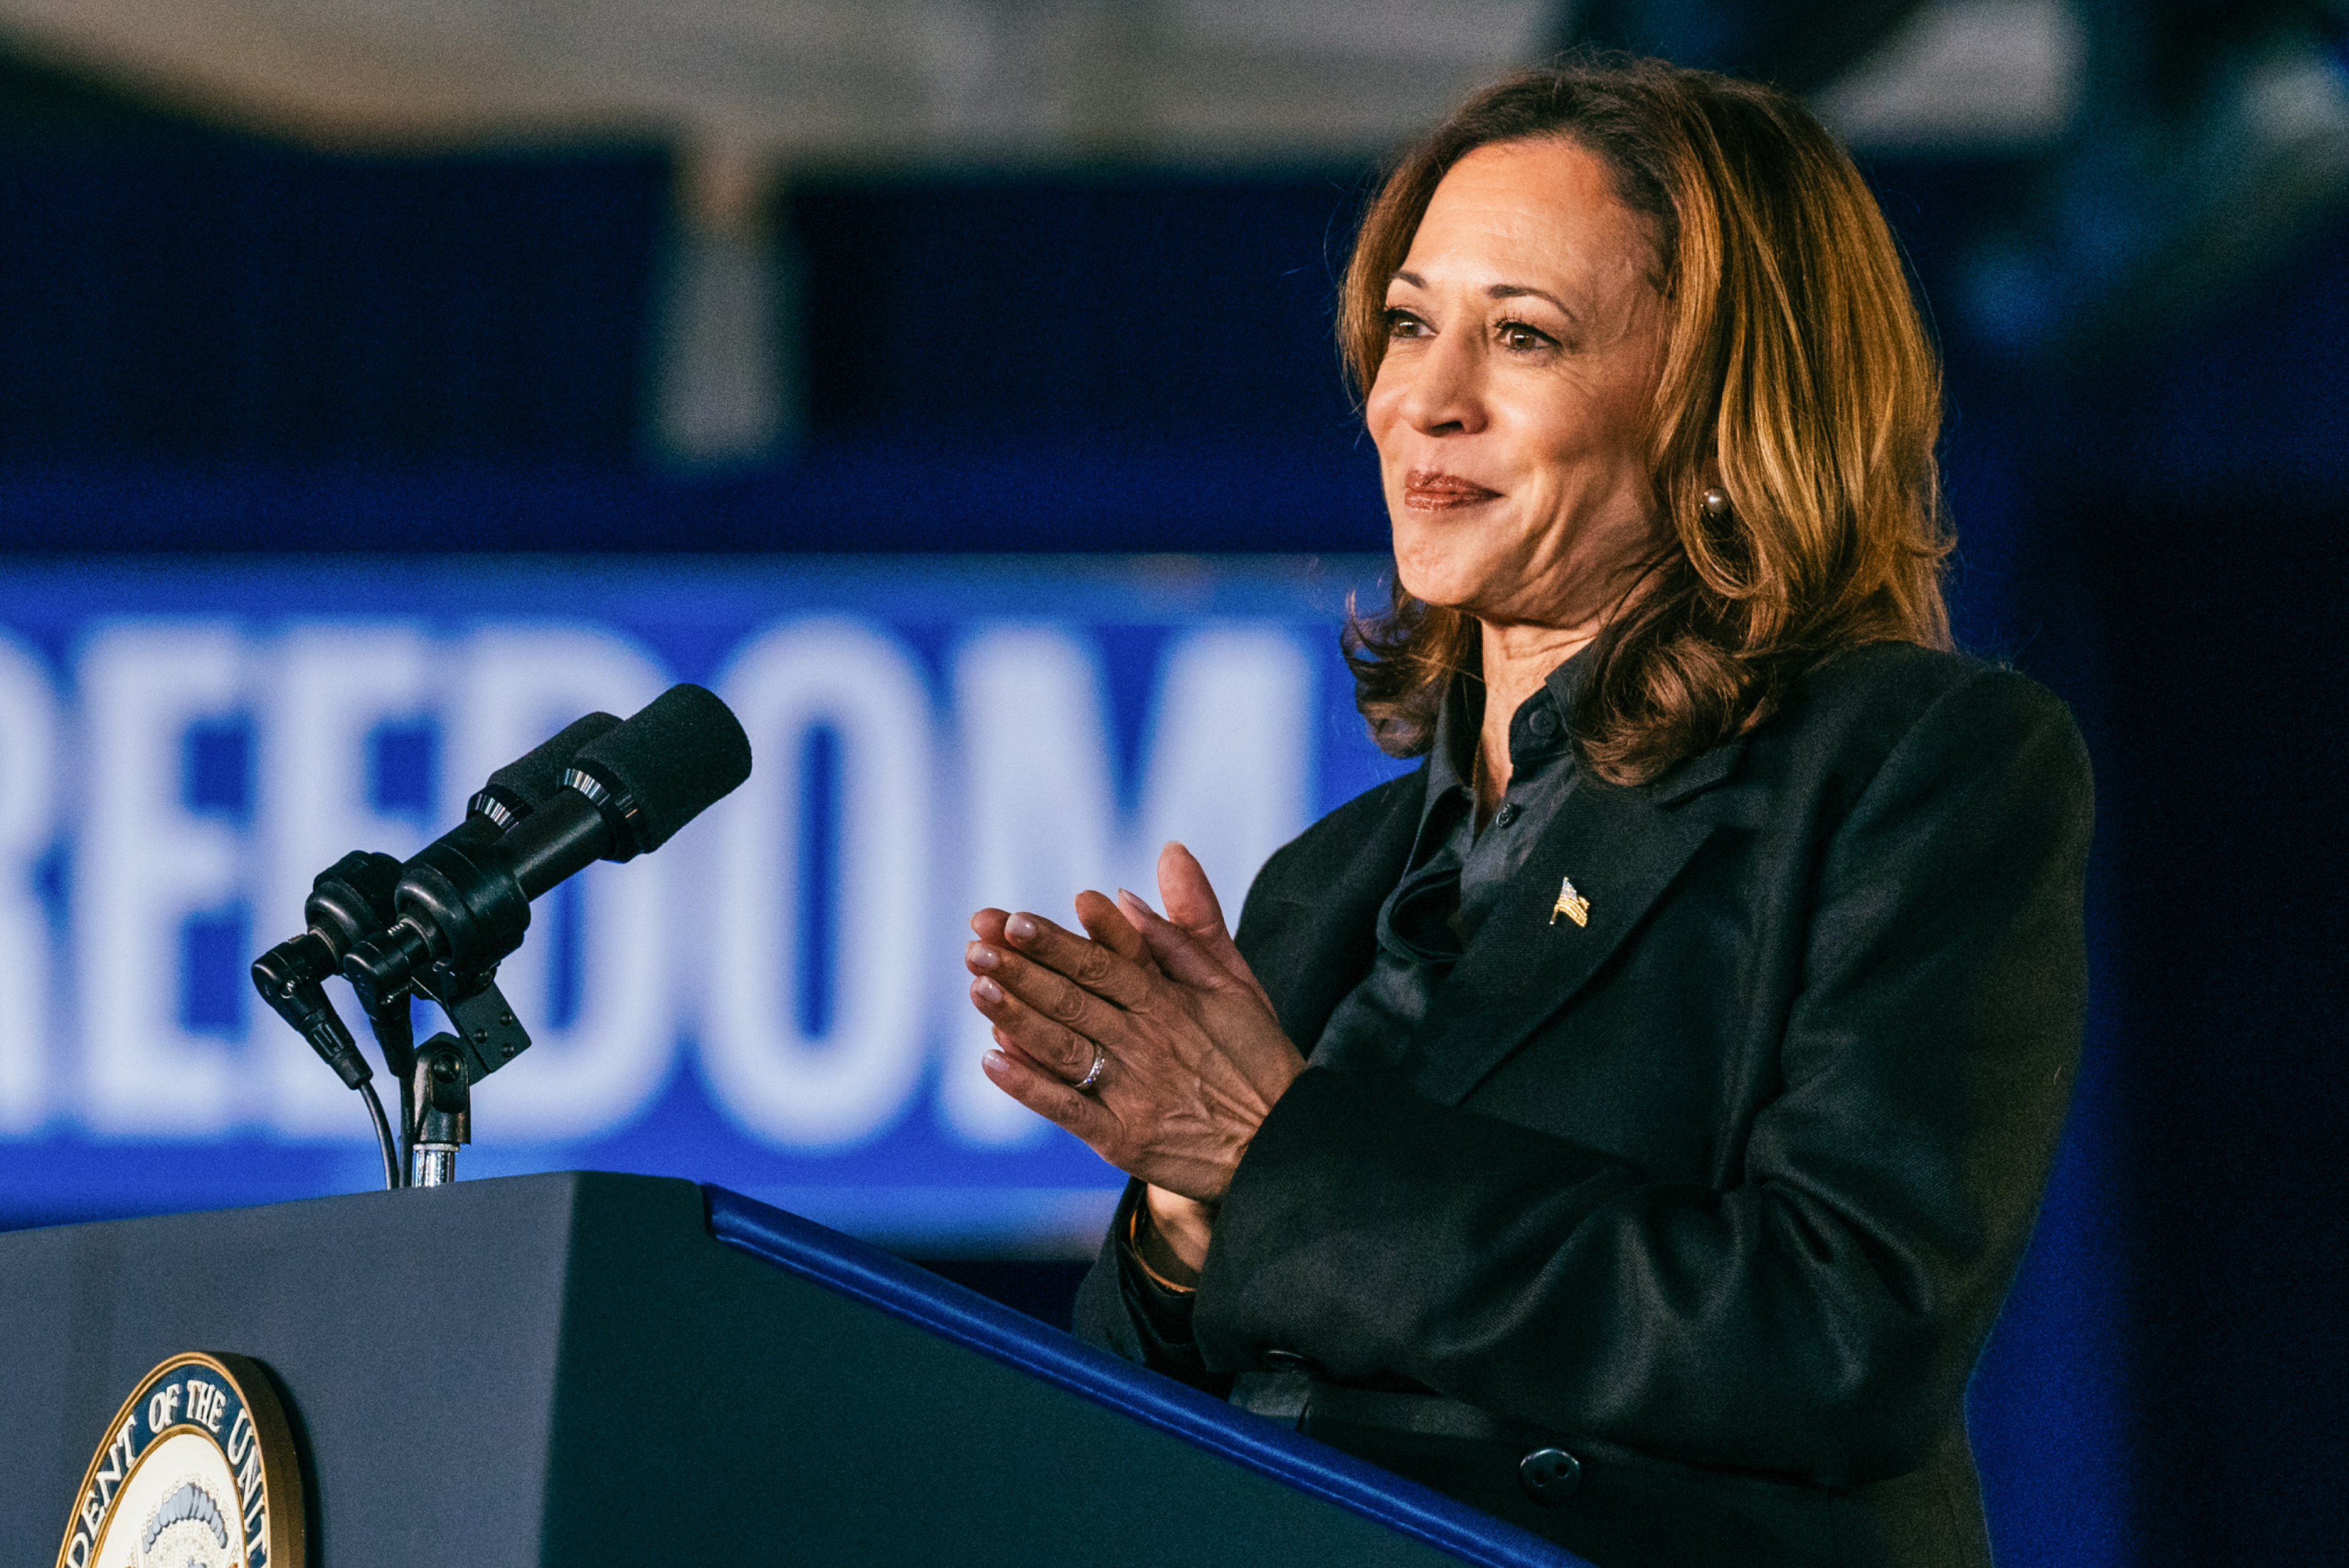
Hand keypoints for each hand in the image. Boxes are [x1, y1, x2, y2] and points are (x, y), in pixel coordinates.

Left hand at [965, 843, 1303, 1208]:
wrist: (1281, 1147)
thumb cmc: (1252, 1058)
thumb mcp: (1234, 982)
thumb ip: (1193, 924)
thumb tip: (1156, 865)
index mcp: (1171, 1001)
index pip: (1104, 963)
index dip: (1056, 942)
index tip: (1013, 919)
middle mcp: (1148, 1041)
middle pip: (1074, 999)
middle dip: (1021, 971)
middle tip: (975, 945)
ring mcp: (1133, 1090)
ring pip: (1064, 1047)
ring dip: (1017, 1017)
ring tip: (977, 988)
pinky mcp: (1123, 1138)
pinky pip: (1067, 1108)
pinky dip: (1028, 1085)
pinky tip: (992, 1060)